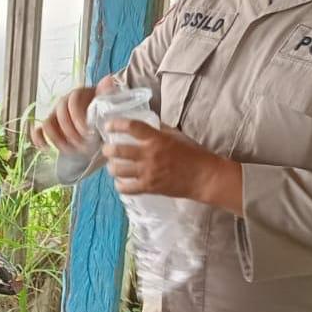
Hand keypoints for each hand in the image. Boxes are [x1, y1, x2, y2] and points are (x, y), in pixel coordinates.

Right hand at [30, 76, 120, 152]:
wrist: (100, 127)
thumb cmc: (104, 115)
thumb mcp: (108, 104)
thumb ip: (107, 92)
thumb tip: (109, 79)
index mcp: (78, 95)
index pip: (73, 102)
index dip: (79, 118)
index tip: (89, 132)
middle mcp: (64, 103)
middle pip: (60, 115)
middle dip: (71, 133)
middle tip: (84, 146)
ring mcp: (54, 115)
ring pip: (48, 124)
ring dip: (57, 139)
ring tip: (71, 150)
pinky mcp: (49, 128)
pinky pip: (38, 132)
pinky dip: (39, 139)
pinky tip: (46, 148)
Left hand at [102, 118, 242, 212]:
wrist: (205, 177)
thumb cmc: (193, 154)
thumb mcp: (177, 135)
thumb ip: (160, 129)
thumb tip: (147, 122)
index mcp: (157, 138)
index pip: (132, 127)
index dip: (116, 124)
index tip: (108, 125)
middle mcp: (149, 154)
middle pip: (118, 150)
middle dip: (107, 149)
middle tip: (107, 149)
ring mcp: (148, 172)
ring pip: (118, 170)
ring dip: (112, 167)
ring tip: (112, 166)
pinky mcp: (150, 187)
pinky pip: (127, 188)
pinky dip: (120, 186)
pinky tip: (121, 183)